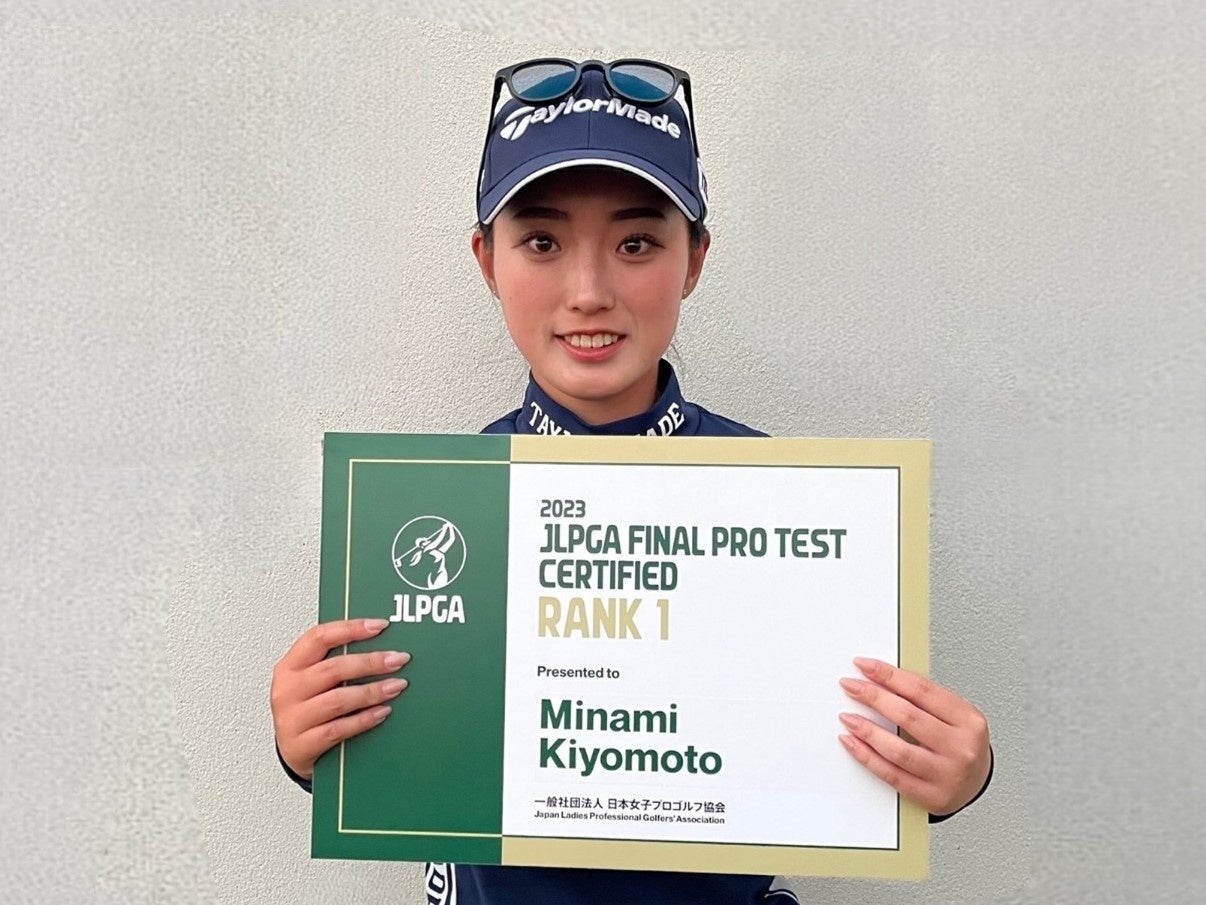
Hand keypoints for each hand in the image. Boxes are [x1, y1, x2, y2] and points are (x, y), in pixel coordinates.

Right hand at [270, 618, 410, 779]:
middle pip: (333, 669)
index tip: (380, 626)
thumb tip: (381, 645)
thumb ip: (336, 662)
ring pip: (337, 700)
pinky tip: (382, 712)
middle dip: (371, 662)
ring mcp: (292, 719)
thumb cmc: (306, 709)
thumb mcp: (313, 681)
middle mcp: (288, 690)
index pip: (318, 637)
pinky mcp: (301, 745)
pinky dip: (364, 719)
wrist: (289, 753)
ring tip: (396, 686)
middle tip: (398, 659)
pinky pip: (339, 729)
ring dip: (372, 691)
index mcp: (290, 666)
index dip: (351, 629)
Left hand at [838, 657, 990, 816]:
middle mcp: (961, 748)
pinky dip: (867, 757)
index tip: (865, 666)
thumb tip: (879, 679)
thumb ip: (923, 698)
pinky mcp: (932, 797)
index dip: (889, 675)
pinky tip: (853, 743)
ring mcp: (947, 774)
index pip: (922, 690)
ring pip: (898, 750)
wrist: (977, 783)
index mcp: (968, 720)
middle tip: (851, 686)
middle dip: (874, 697)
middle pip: (908, 716)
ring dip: (867, 730)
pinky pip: (892, 775)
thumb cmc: (960, 743)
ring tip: (848, 717)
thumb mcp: (954, 714)